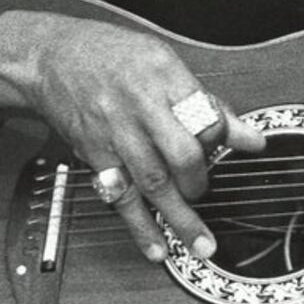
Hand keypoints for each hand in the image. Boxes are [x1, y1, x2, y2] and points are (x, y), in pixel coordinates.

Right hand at [0, 10, 264, 263]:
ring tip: (201, 245)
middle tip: (206, 191)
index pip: (205, 116)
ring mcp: (116, 133)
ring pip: (153, 182)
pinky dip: (140, 226)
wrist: (53, 57)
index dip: (223, 138)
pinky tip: (157, 248)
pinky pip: (121, 196)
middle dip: (200, 181)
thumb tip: (250, 137)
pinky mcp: (96, 155)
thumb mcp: (164, 61)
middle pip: (180, 153)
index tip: (233, 147)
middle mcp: (140, 105)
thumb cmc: (114, 55)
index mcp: (164, 75)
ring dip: (179, 217)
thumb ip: (207, 101)